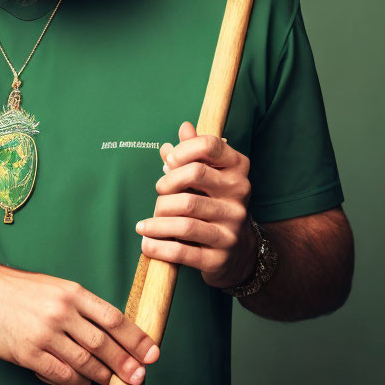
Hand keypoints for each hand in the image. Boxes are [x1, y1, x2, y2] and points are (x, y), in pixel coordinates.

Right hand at [0, 258, 159, 384]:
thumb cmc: (16, 290)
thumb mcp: (53, 286)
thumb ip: (78, 305)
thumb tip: (108, 329)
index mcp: (71, 291)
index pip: (113, 317)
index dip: (136, 337)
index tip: (152, 351)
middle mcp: (61, 311)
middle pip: (103, 343)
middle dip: (126, 362)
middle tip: (139, 376)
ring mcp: (44, 333)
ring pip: (85, 361)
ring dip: (103, 374)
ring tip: (113, 381)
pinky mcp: (28, 353)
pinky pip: (61, 374)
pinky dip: (76, 380)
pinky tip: (82, 381)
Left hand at [135, 121, 257, 289]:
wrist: (239, 253)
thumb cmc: (214, 204)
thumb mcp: (209, 176)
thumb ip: (194, 152)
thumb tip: (184, 127)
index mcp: (237, 169)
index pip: (210, 145)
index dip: (183, 150)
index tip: (168, 162)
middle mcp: (240, 195)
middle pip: (194, 175)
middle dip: (167, 185)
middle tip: (158, 195)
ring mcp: (232, 227)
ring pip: (184, 216)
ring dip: (157, 221)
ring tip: (144, 225)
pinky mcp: (220, 257)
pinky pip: (182, 251)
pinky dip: (158, 247)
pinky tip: (146, 244)